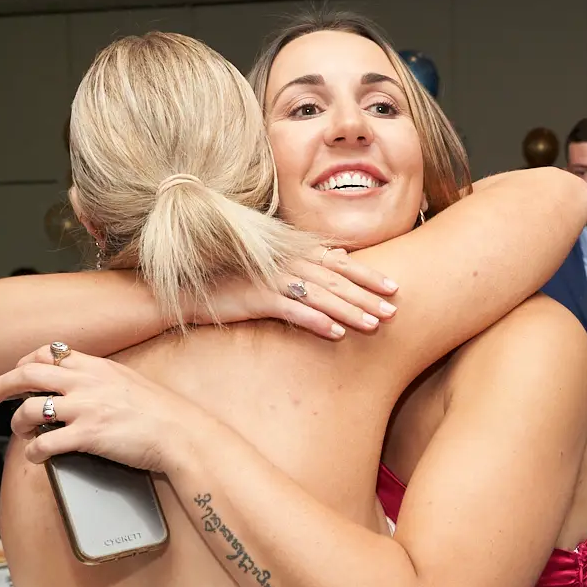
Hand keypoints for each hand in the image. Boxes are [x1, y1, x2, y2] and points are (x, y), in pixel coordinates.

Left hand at [0, 348, 197, 473]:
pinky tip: (36, 457)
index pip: (49, 353)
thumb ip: (102, 379)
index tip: (16, 372)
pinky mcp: (88, 435)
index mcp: (98, 366)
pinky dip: (33, 452)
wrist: (182, 434)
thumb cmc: (163, 413)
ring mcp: (86, 408)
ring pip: (30, 408)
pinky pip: (46, 443)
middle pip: (28, 373)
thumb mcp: (130, 382)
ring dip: (17, 422)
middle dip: (2, 384)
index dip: (24, 361)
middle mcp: (87, 382)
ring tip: (20, 432)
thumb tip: (82, 386)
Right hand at [210, 247, 397, 339]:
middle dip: (367, 295)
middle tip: (395, 311)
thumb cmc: (234, 278)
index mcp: (293, 253)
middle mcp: (287, 262)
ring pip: (320, 295)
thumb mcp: (274, 266)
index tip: (394, 286)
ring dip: (349, 310)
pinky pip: (293, 310)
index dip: (368, 274)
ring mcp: (272, 279)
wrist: (191, 288)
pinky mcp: (257, 298)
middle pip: (335, 279)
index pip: (339, 262)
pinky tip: (336, 333)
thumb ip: (306, 262)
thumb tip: (338, 257)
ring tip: (374, 325)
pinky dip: (316, 321)